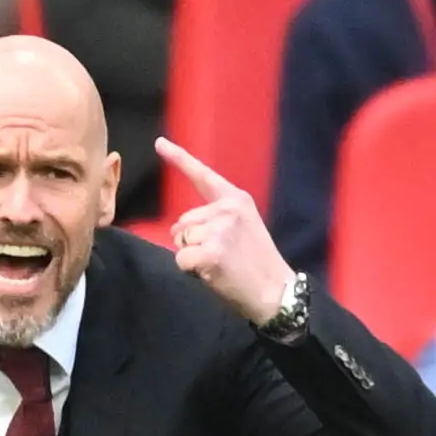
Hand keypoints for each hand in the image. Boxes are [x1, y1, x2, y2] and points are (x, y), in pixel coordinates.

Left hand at [155, 137, 295, 325]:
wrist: (275, 292)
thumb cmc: (255, 264)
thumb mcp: (244, 228)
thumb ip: (216, 218)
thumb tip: (178, 229)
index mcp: (237, 199)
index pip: (202, 176)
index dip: (178, 158)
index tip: (159, 143)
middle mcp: (227, 209)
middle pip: (182, 222)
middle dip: (191, 242)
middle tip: (221, 256)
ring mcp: (219, 229)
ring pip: (180, 241)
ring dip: (192, 257)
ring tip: (219, 265)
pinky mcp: (210, 252)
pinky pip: (180, 260)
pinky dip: (190, 271)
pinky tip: (213, 274)